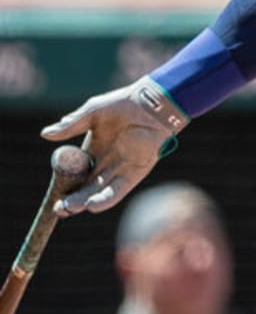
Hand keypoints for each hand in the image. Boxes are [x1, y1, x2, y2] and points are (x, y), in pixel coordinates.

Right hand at [41, 77, 188, 215]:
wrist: (151, 104)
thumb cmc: (123, 104)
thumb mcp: (92, 112)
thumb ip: (71, 125)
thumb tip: (45, 134)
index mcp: (93, 152)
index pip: (76, 175)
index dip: (66, 186)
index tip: (55, 197)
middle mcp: (106, 164)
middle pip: (87, 188)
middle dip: (73, 200)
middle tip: (59, 209)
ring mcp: (121, 169)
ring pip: (101, 191)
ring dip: (86, 201)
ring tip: (71, 209)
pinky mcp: (136, 172)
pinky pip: (120, 188)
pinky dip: (107, 198)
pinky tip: (93, 205)